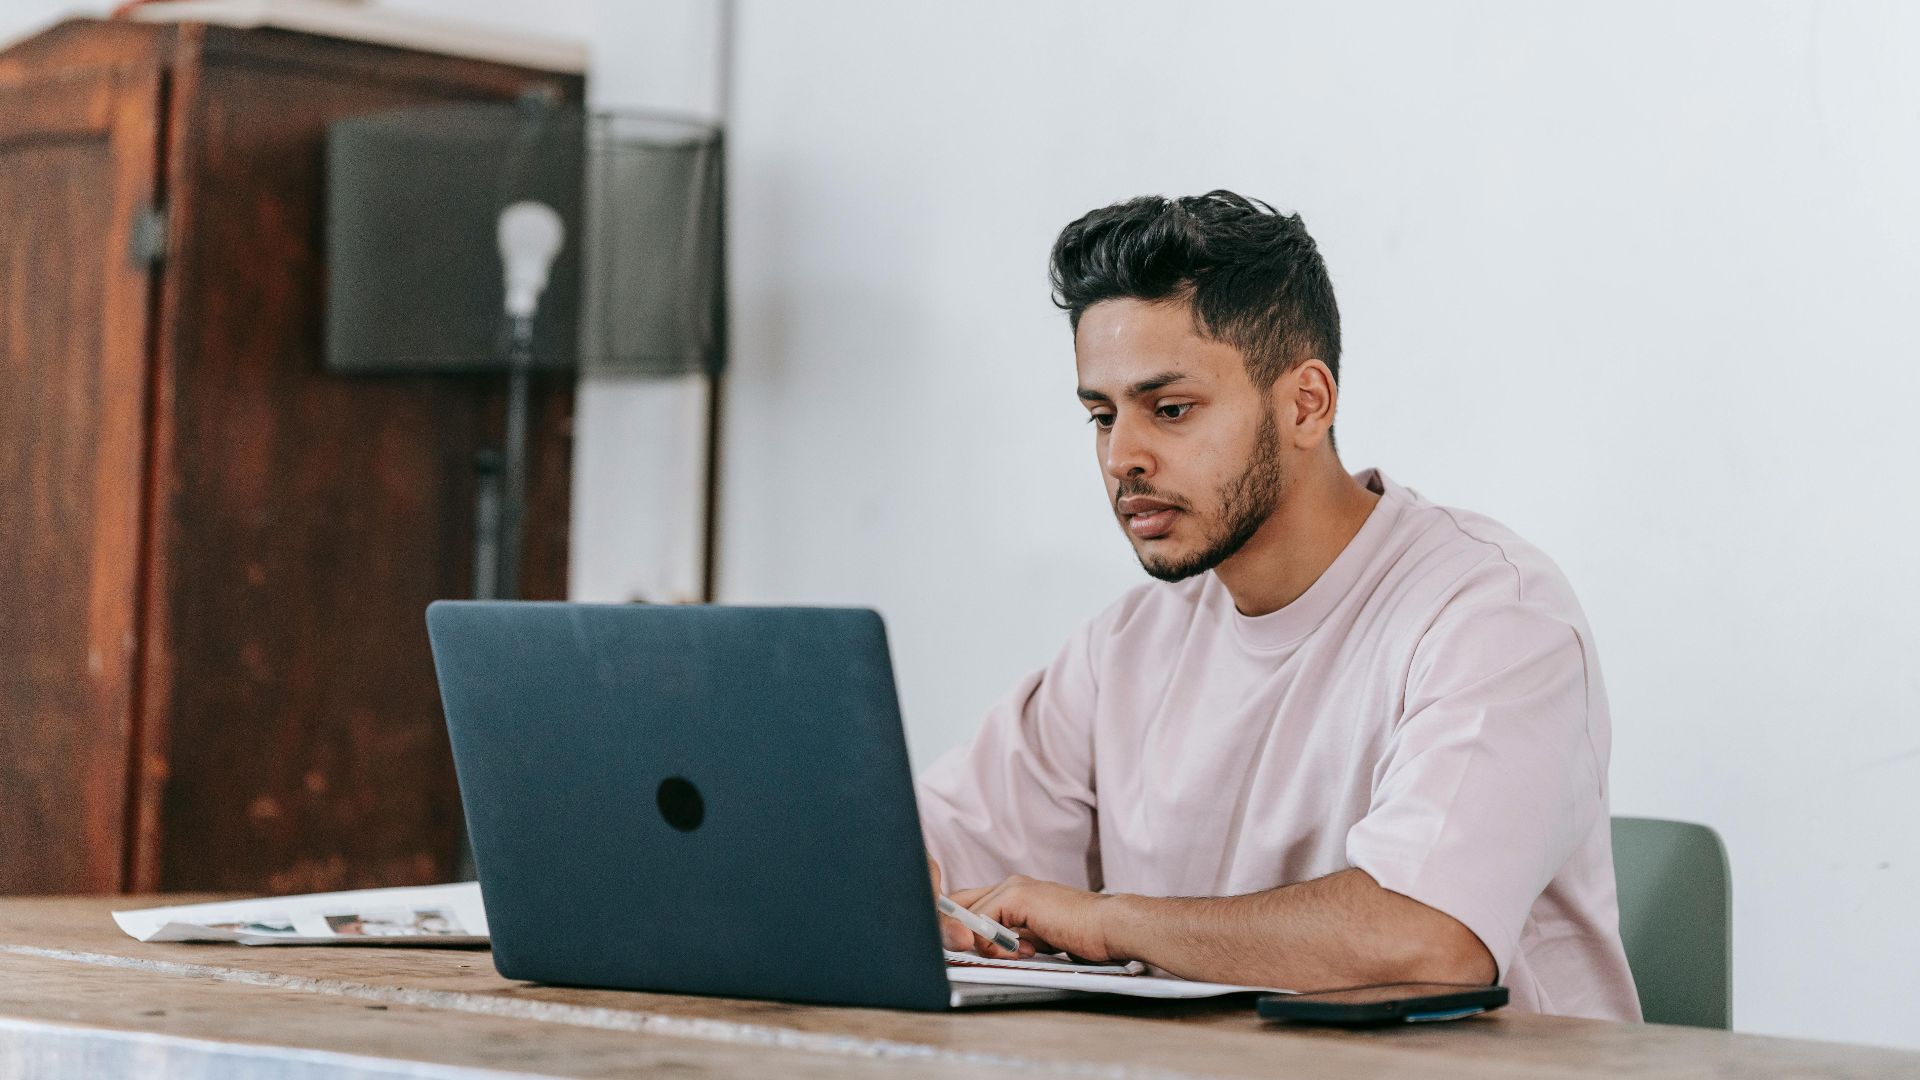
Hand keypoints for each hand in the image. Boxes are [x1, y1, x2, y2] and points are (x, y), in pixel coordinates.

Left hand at [949, 875, 1118, 961]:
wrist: (1109, 927)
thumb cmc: (1084, 936)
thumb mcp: (1040, 938)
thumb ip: (1016, 938)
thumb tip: (993, 950)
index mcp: (1017, 892)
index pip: (971, 903)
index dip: (961, 926)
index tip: (968, 949)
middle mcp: (1012, 885)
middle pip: (960, 903)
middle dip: (959, 932)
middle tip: (976, 954)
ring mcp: (1013, 888)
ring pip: (969, 915)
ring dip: (981, 943)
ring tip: (1013, 956)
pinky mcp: (1017, 897)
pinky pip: (982, 922)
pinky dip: (990, 943)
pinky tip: (1019, 952)